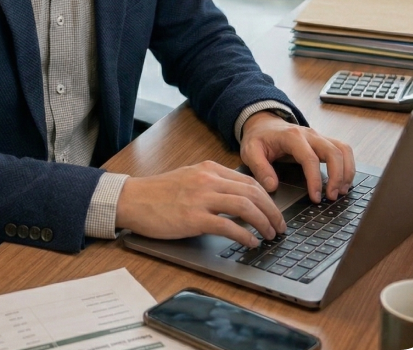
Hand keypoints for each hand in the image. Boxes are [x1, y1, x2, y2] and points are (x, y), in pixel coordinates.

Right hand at [115, 160, 286, 248]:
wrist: (132, 199)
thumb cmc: (158, 193)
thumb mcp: (189, 178)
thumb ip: (212, 184)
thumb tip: (239, 199)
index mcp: (209, 169)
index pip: (250, 181)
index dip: (268, 199)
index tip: (275, 213)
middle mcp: (208, 179)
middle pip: (253, 192)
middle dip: (272, 212)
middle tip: (279, 227)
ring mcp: (201, 198)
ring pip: (245, 206)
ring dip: (263, 223)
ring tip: (270, 235)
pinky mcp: (193, 218)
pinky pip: (228, 226)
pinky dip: (245, 235)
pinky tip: (250, 243)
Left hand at [239, 111, 355, 202]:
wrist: (263, 123)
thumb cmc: (258, 138)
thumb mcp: (250, 151)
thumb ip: (259, 168)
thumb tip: (272, 187)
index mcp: (291, 136)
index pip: (310, 158)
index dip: (315, 179)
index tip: (316, 197)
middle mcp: (309, 134)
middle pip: (333, 152)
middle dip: (337, 176)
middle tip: (332, 197)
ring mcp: (318, 137)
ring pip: (343, 149)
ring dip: (347, 171)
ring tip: (341, 191)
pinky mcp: (323, 142)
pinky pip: (342, 150)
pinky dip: (348, 165)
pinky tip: (343, 182)